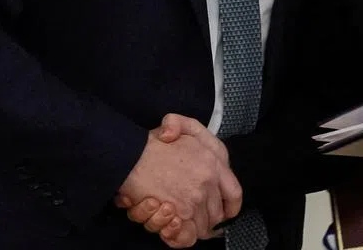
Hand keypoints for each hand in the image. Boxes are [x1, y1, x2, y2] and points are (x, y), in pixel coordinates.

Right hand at [116, 116, 240, 246]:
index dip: (229, 207)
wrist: (129, 157)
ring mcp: (195, 200)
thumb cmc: (149, 144)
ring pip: (200, 227)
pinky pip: (186, 236)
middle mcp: (208, 183)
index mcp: (214, 162)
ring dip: (186, 227)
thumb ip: (186, 128)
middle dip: (203, 219)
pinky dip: (177, 236)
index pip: (234, 194)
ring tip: (170, 217)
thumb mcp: (176, 125)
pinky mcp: (179, 214)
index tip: (224, 213)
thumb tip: (180, 140)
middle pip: (215, 215)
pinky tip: (167, 227)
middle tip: (187, 216)